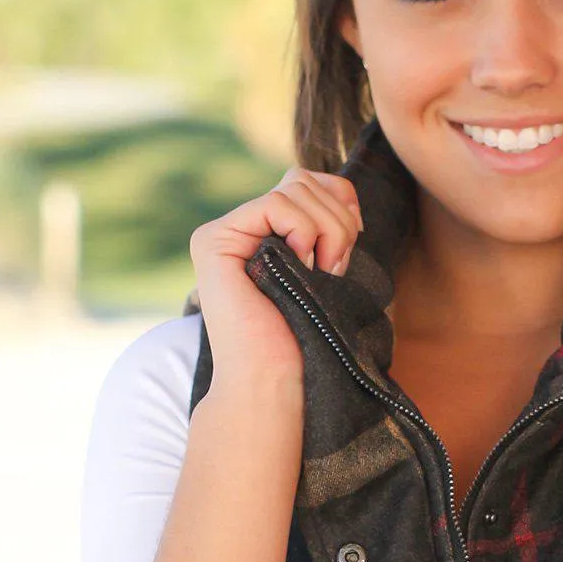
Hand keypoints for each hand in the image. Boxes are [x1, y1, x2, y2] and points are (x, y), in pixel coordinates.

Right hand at [190, 166, 362, 389]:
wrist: (273, 382)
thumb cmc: (307, 337)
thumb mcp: (329, 268)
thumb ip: (327, 222)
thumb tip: (342, 187)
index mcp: (265, 232)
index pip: (309, 182)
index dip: (341, 205)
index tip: (349, 248)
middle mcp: (239, 228)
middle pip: (303, 179)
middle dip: (338, 221)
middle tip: (334, 269)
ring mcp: (222, 233)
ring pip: (295, 187)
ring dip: (328, 231)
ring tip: (321, 274)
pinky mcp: (213, 241)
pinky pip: (277, 202)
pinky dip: (306, 232)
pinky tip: (303, 267)